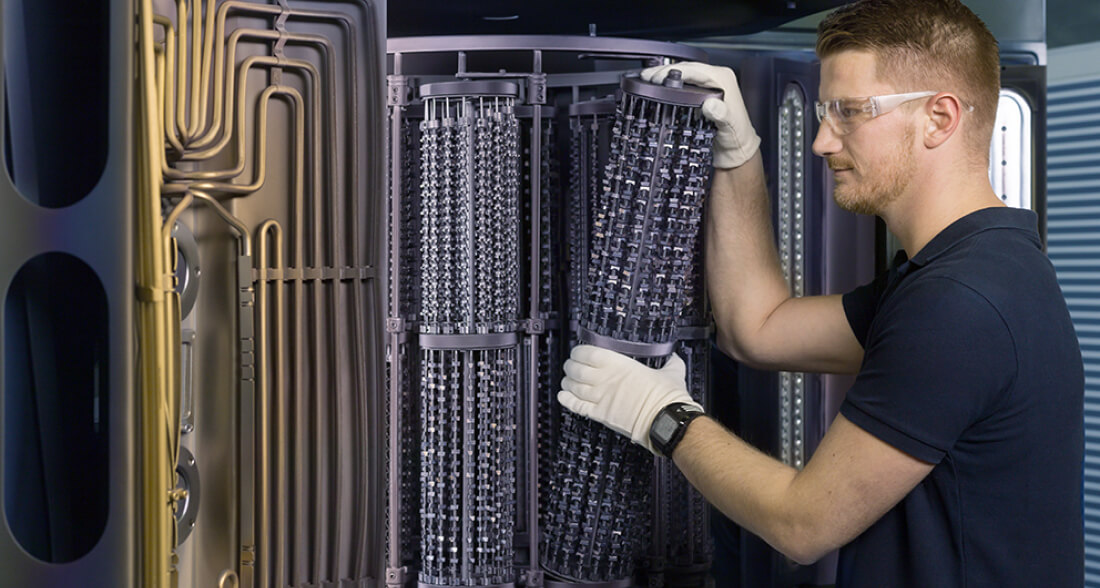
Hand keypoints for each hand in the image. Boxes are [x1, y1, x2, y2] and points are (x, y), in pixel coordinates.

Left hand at [558, 345, 701, 454]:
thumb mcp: (672, 372)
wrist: (667, 421)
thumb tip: (674, 359)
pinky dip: (567, 401)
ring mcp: (601, 398)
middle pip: (576, 369)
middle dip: (571, 366)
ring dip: (567, 382)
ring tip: (566, 380)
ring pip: (573, 387)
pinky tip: (563, 396)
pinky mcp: (601, 415)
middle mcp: (606, 380)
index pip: (588, 353)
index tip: (578, 352)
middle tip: (570, 366)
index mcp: (620, 365)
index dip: (579, 352)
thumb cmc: (668, 398)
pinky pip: (577, 406)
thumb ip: (671, 363)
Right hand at [642, 62, 760, 168]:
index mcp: (724, 79)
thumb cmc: (736, 138)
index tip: (658, 78)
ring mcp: (709, 85)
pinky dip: (670, 83)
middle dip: (665, 70)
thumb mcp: (730, 127)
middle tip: (647, 77)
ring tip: (647, 79)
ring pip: (683, 73)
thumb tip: (710, 104)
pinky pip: (684, 83)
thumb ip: (722, 114)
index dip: (675, 71)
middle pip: (687, 68)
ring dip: (665, 75)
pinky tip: (658, 87)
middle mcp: (717, 78)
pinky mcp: (701, 93)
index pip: (695, 69)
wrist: (735, 150)